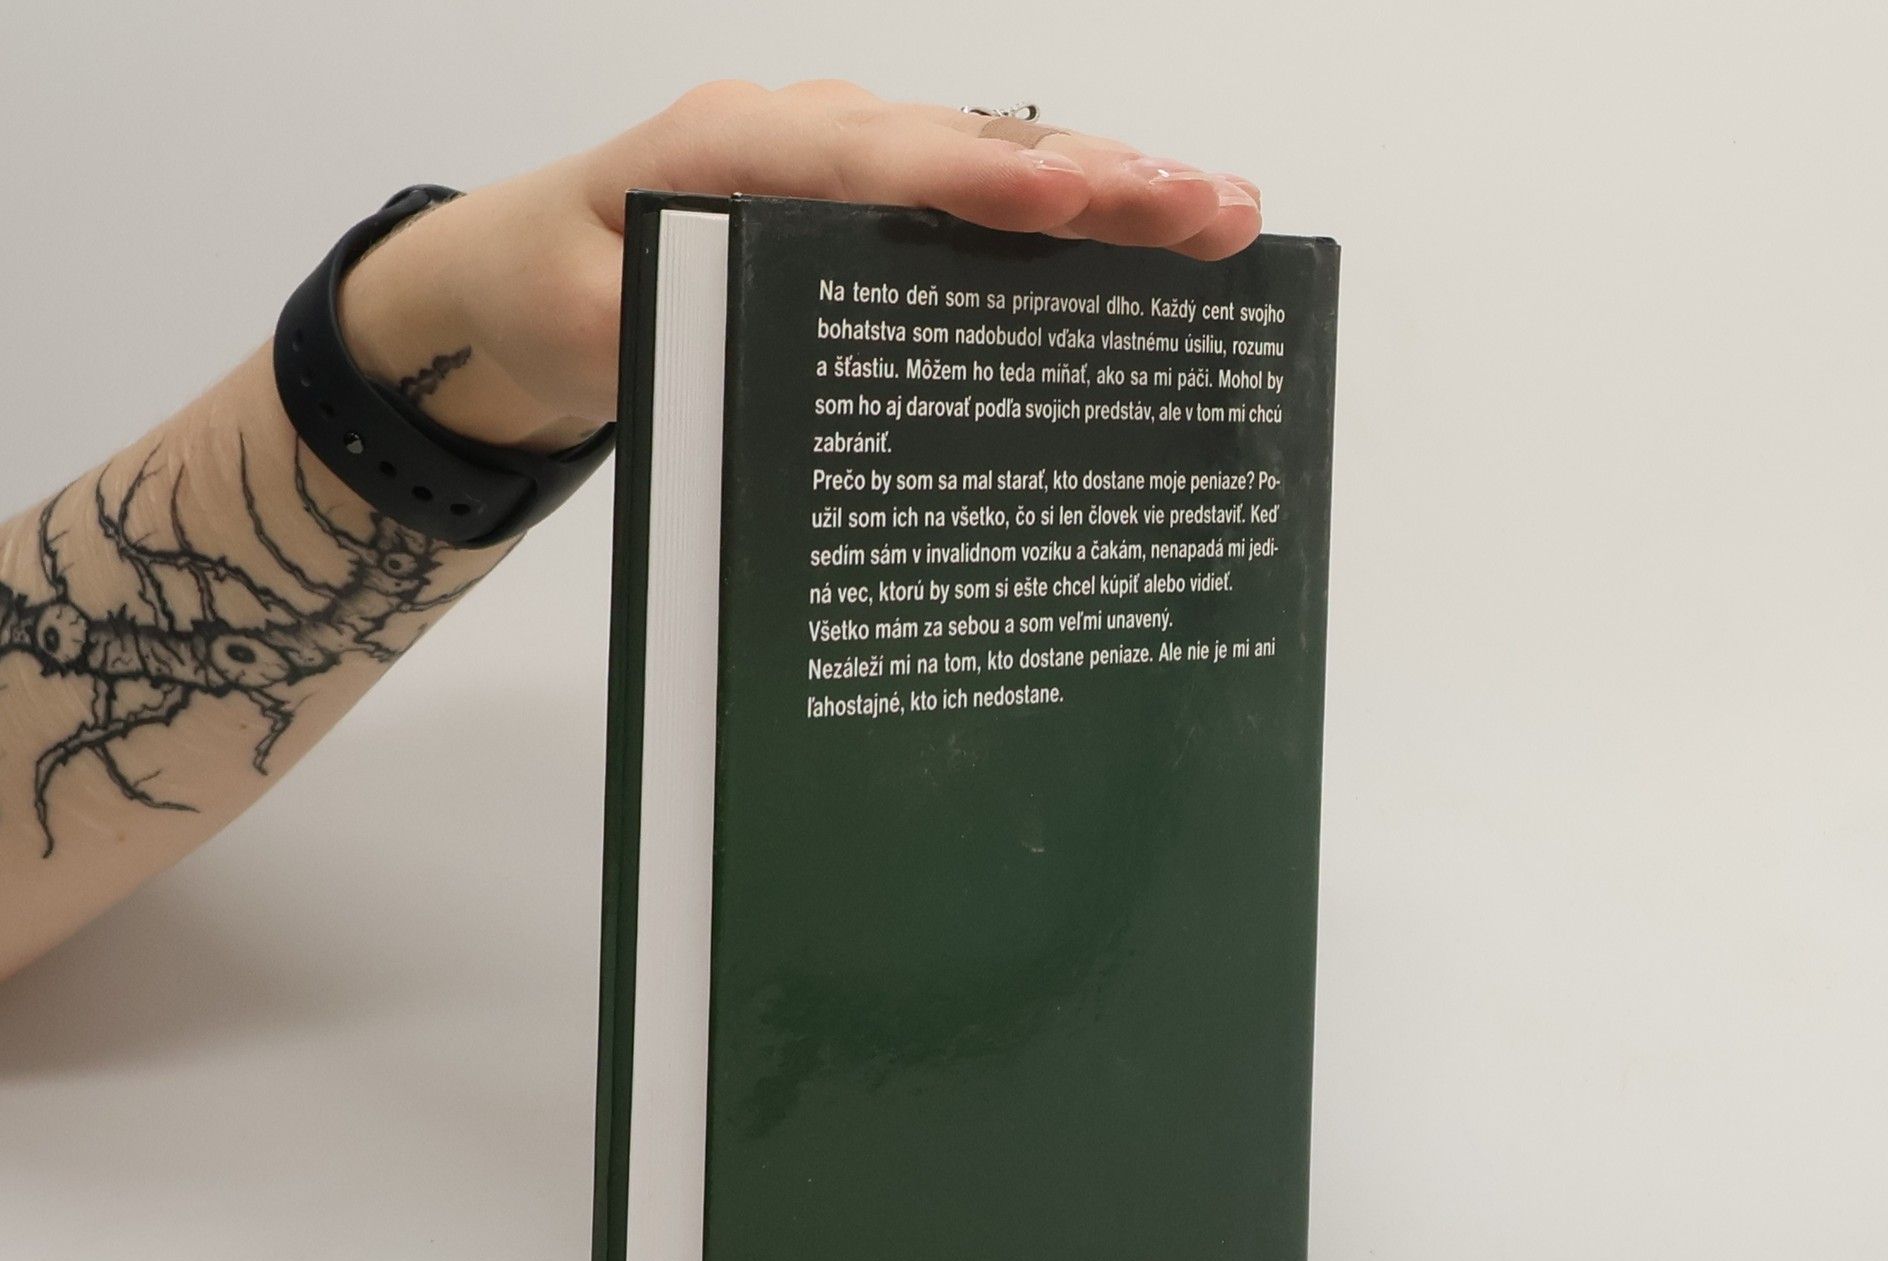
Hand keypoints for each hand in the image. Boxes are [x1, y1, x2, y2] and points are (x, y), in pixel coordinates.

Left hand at [338, 80, 1262, 452]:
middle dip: (1093, 177)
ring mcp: (846, 169)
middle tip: (1208, 208)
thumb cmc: (558, 293)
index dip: (974, 181)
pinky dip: (1066, 219)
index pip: (871, 157)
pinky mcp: (868, 210)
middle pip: (965, 148)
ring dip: (1107, 191)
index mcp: (731, 149)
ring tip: (1218, 216)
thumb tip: (779, 352)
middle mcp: (806, 139)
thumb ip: (672, 334)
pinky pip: (977, 203)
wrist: (525, 283)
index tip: (1066, 202)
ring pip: (990, 165)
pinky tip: (1150, 239)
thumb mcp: (590, 330)